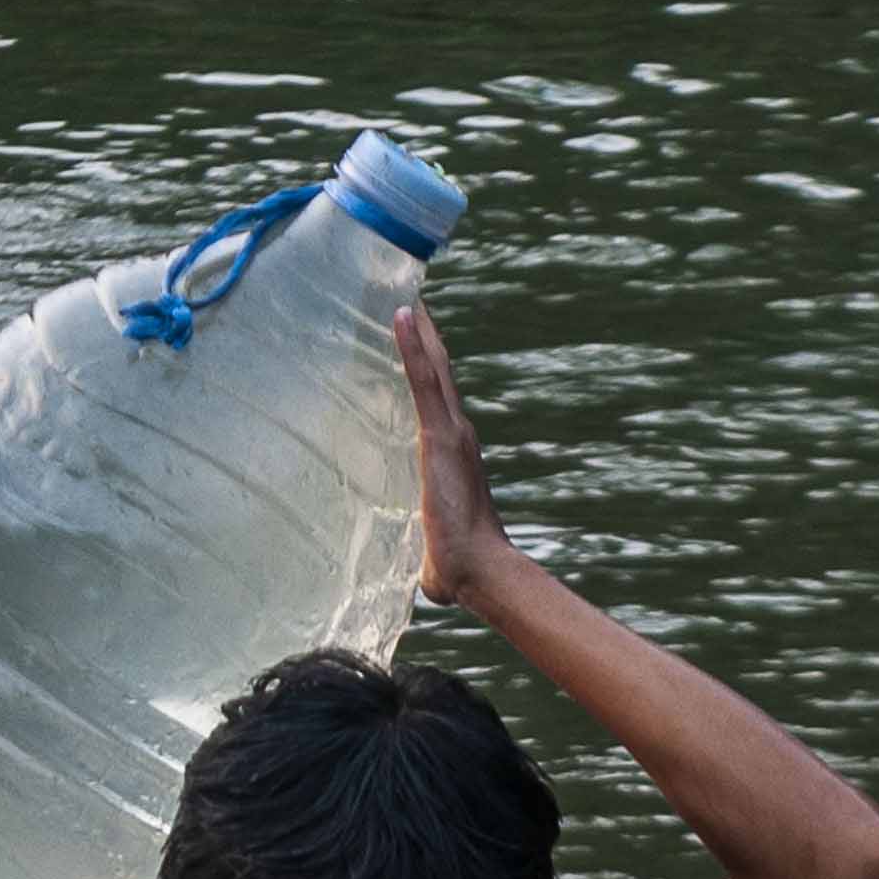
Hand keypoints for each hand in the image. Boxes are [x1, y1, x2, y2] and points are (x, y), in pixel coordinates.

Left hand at [398, 304, 536, 607]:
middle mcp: (457, 435)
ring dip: (419, 331)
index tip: (415, 339)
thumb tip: (425, 581)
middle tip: (408, 302)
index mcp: (451, 454)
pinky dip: (413, 345)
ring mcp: (452, 432)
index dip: (428, 369)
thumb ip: (423, 553)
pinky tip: (401, 314)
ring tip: (403, 296)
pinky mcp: (441, 435)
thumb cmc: (455, 569)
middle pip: (439, 374)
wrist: (477, 571)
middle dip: (425, 338)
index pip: (436, 401)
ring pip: (434, 368)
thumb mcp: (428, 549)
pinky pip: (424, 380)